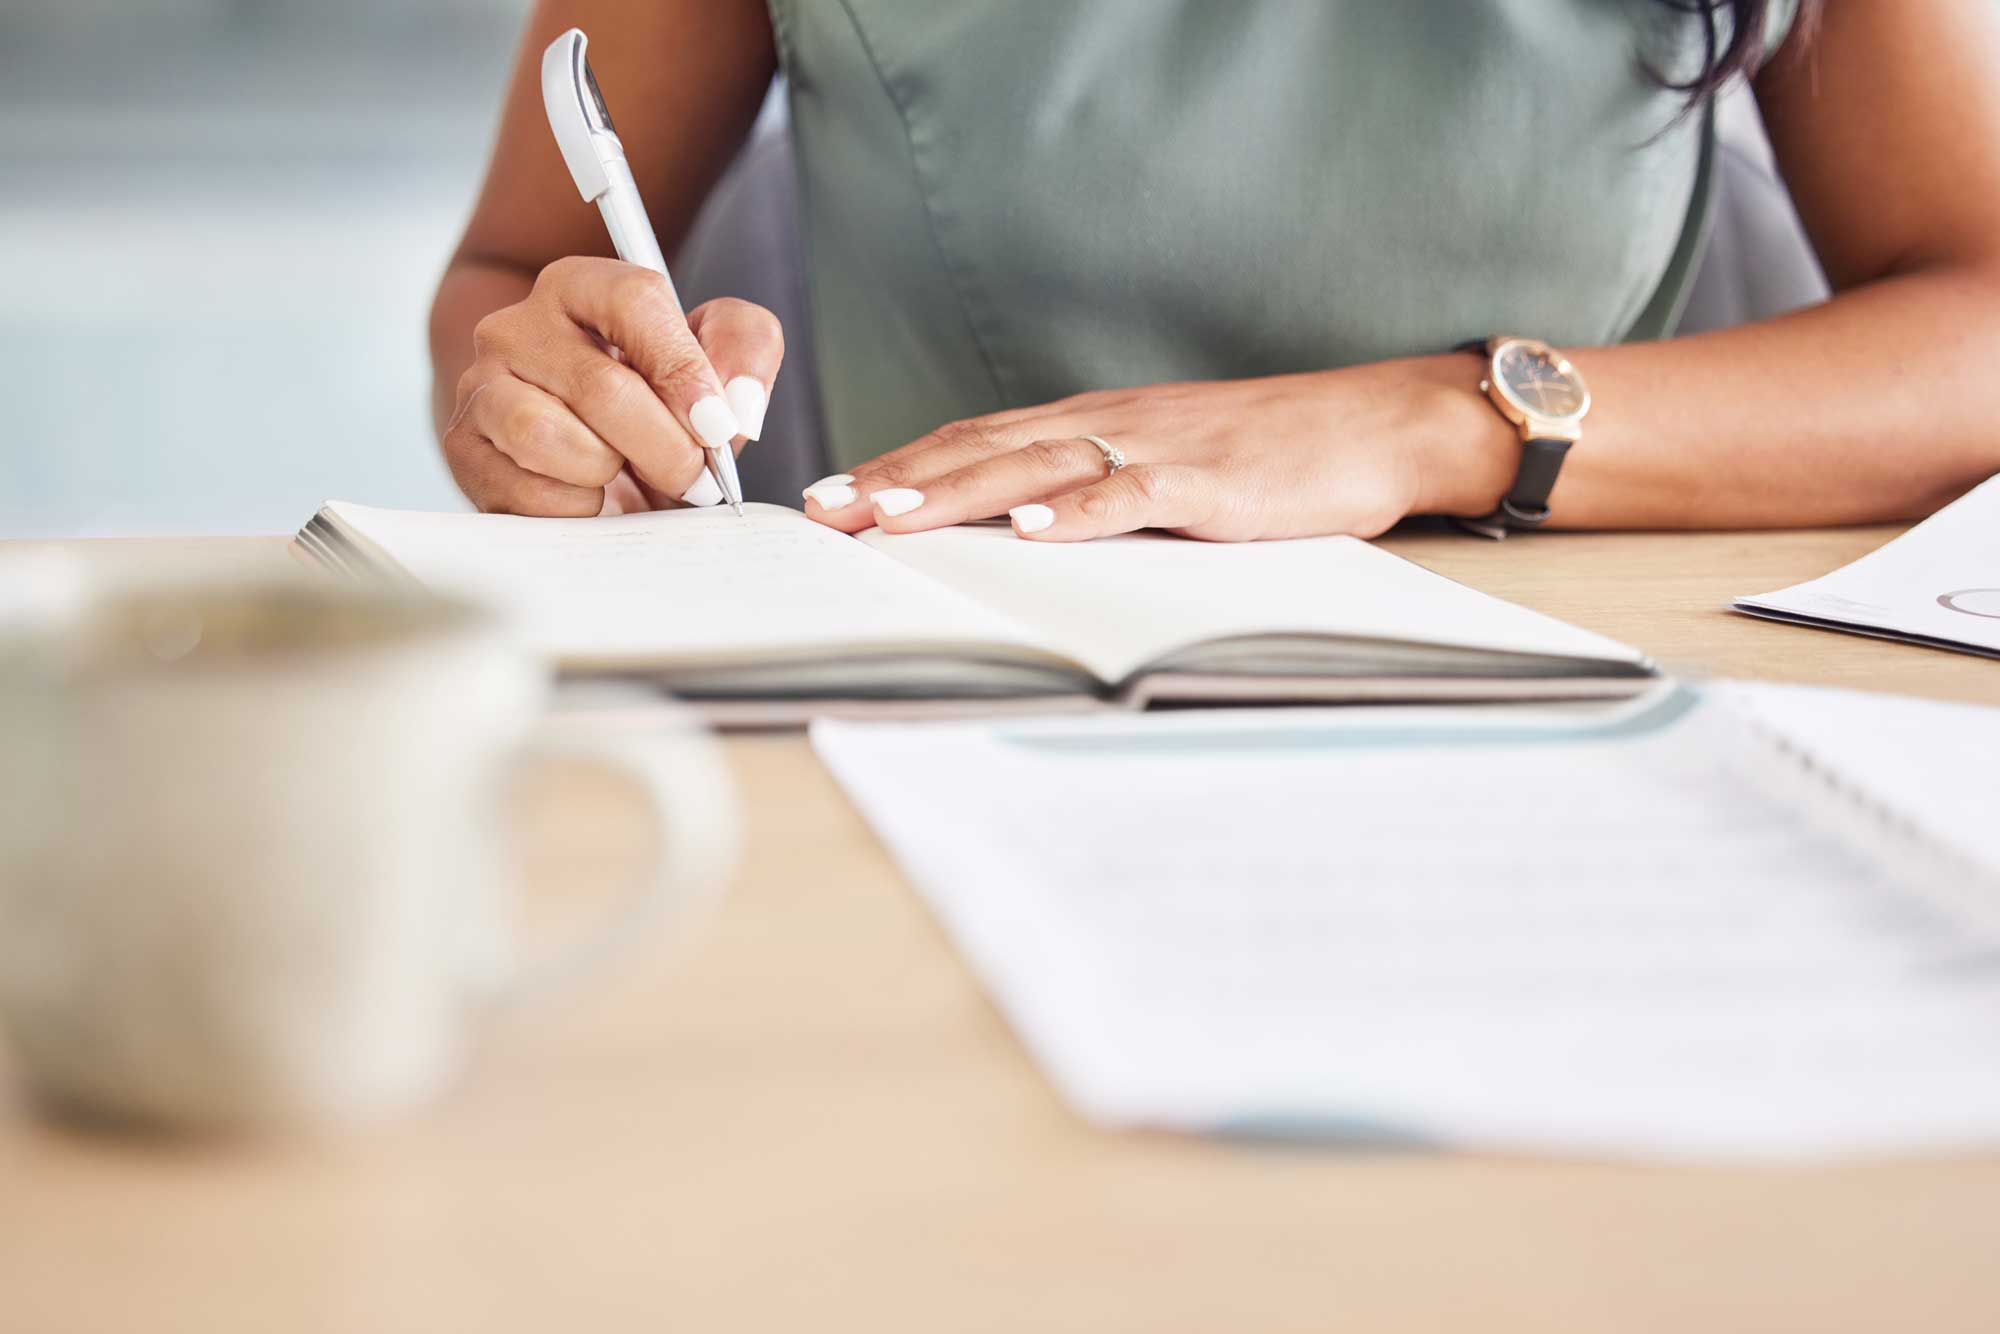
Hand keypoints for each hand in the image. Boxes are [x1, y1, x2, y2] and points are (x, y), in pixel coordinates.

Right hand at [442, 256, 783, 515]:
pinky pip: (524, 489)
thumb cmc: (654, 404)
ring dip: (607, 472)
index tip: (716, 425)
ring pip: (548, 436)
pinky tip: (587, 496)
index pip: (633, 301)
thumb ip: (744, 351)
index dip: (684, 369)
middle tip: (693, 479)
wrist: (585, 454)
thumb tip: (739, 405)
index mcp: (582, 287)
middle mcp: (517, 326)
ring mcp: (481, 385)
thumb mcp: (715, 361)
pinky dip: (573, 507)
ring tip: (622, 474)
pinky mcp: (463, 448)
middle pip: (601, 386)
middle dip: (665, 449)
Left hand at [802, 357, 1512, 541]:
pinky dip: (1075, 512)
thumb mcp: (1164, 466)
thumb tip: (1023, 529)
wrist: (1373, 423)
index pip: (974, 439)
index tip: (834, 496)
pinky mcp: (1207, 481)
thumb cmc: (1270, 455)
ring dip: (957, 490)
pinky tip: (1027, 529)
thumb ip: (1095, 488)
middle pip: (982, 447)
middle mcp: (1106, 424)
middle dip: (897, 480)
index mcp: (1092, 423)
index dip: (900, 464)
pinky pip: (1130, 494)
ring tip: (891, 517)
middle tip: (824, 512)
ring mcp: (1154, 447)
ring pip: (1036, 464)